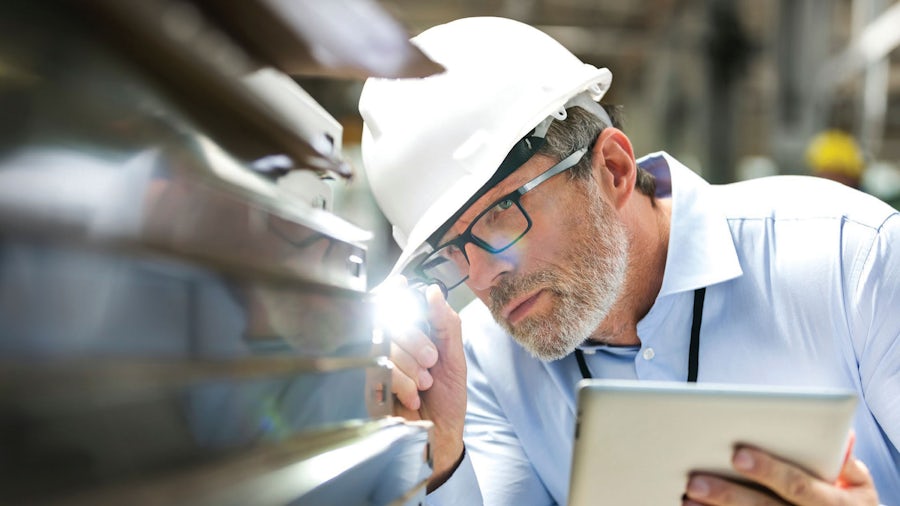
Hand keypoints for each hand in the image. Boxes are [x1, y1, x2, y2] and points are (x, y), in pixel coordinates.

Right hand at [376, 276, 466, 490]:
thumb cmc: (446, 399)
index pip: (395, 306)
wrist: (441, 436)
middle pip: (389, 323)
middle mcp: (391, 348)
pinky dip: (402, 383)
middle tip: (432, 360)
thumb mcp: (454, 359)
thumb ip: (446, 325)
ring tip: (425, 385)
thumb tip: (434, 292)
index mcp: (411, 336)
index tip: (400, 283)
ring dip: (411, 365)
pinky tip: (413, 397)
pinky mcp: (370, 387)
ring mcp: (378, 366)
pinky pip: (381, 371)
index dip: (393, 292)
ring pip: (385, 346)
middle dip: (415, 339)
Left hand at [683, 441, 878, 505]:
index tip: (737, 454)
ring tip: (687, 498)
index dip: (769, 470)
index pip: (798, 485)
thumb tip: (840, 435)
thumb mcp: (858, 484)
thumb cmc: (848, 503)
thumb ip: (843, 460)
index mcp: (835, 503)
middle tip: (694, 480)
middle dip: (728, 494)